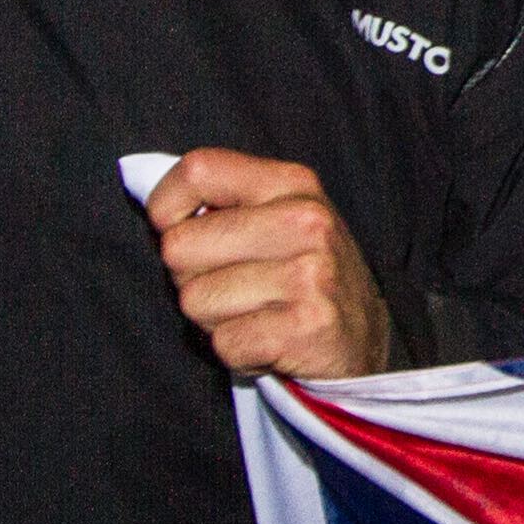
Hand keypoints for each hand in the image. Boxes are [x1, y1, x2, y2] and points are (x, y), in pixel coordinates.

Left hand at [152, 149, 396, 377]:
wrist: (365, 341)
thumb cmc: (304, 277)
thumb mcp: (280, 219)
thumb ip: (226, 205)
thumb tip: (158, 214)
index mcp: (293, 184)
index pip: (198, 171)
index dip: (165, 205)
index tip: (175, 229)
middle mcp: (306, 222)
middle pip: (180, 246)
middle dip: (191, 278)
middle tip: (234, 287)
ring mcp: (310, 274)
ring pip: (195, 301)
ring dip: (215, 320)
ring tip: (256, 315)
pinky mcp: (307, 326)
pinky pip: (223, 342)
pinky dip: (237, 352)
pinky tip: (268, 341)